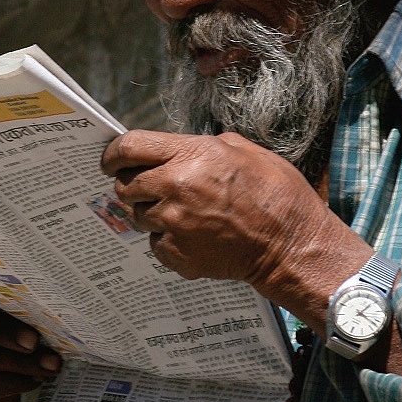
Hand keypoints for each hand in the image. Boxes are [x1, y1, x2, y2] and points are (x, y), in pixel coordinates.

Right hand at [0, 271, 61, 401]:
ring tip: (49, 364)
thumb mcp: (17, 325)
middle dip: (2, 330)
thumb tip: (49, 303)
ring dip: (17, 361)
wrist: (15, 399)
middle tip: (34, 340)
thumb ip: (18, 311)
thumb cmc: (19, 349)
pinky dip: (10, 383)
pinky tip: (34, 381)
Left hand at [101, 130, 375, 333]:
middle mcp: (175, 187)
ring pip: (140, 217)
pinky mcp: (178, 254)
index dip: (113, 154)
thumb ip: (203, 147)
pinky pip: (156, 244)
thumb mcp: (243, 150)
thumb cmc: (275, 192)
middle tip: (151, 190)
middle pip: (126, 185)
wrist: (290, 244)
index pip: (129, 147)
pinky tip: (196, 236)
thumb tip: (178, 149)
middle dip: (134, 186)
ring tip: (185, 214)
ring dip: (154, 214)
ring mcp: (174, 224)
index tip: (111, 161)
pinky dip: (169, 241)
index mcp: (191, 155)